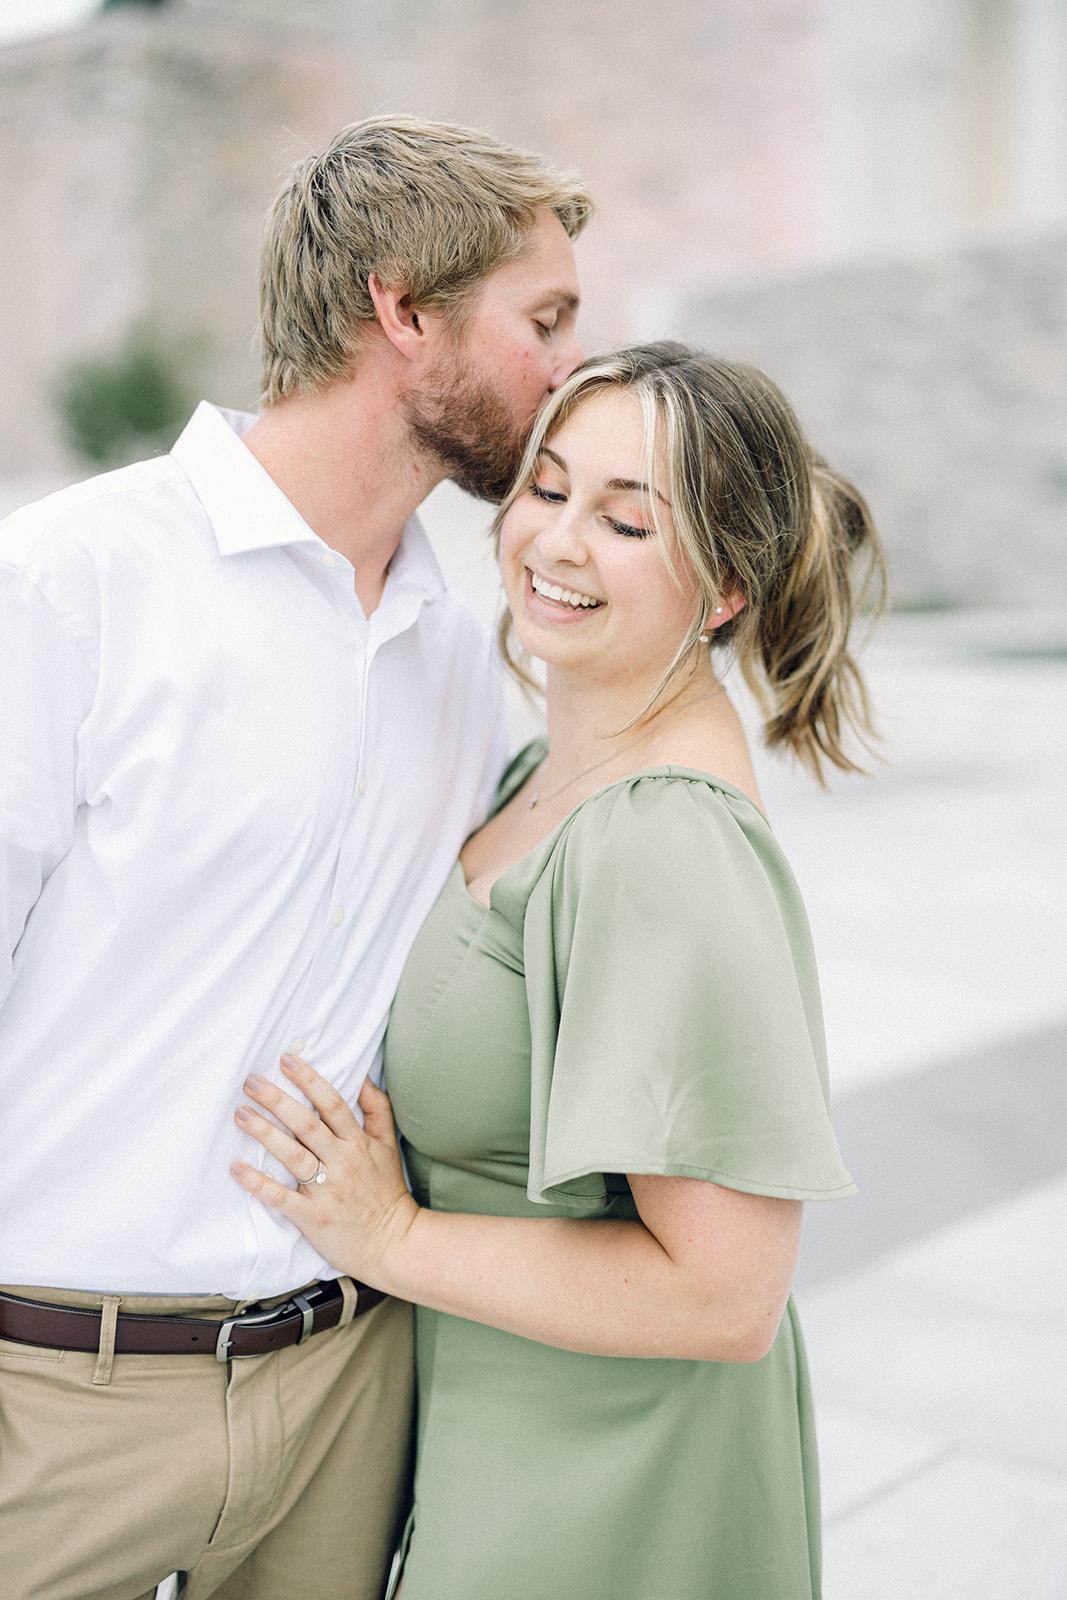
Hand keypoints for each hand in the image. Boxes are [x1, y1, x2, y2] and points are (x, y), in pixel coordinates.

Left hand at [231, 1054, 417, 1293]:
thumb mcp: (388, 1146)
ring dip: (265, 1133)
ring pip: (293, 1156)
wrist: (394, 1244)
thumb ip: (377, 1110)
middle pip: (307, 1125)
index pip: (332, 1104)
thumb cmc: (386, 1193)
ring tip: (240, 1114)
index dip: (309, 1080)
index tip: (287, 1060)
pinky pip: (282, 1197)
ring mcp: (327, 1190)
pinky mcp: (313, 1216)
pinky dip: (259, 1183)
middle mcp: (342, 1162)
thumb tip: (362, 1078)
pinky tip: (237, 1169)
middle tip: (251, 1082)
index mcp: (358, 1144)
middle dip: (278, 1100)